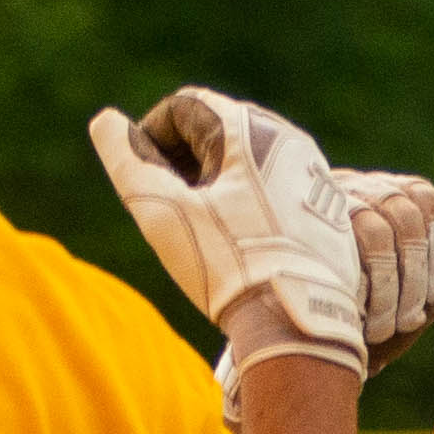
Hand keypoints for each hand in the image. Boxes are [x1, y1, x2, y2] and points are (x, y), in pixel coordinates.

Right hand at [89, 87, 367, 381]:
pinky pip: (278, 190)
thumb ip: (128, 163)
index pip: (183, 108)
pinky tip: (244, 246)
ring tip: (208, 232)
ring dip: (218, 185)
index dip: (151, 140)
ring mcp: (316, 175)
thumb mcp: (164, 214)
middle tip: (175, 211)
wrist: (299, 324)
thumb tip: (106, 122)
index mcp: (251, 130)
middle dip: (185, 163)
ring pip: (250, 162)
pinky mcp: (328, 210)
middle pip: (218, 131)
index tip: (147, 184)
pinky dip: (251, 206)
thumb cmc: (227, 267)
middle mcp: (291, 141)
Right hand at [319, 168, 433, 373]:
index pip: (422, 197)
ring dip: (390, 286)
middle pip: (404, 214)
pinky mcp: (299, 231)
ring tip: (384, 327)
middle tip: (409, 320)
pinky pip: (345, 248)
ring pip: (378, 232)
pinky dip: (363, 287)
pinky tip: (359, 314)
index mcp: (387, 196)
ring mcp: (322, 206)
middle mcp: (353, 188)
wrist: (314, 354)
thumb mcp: (427, 294)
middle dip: (415, 274)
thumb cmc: (375, 319)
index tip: (433, 298)